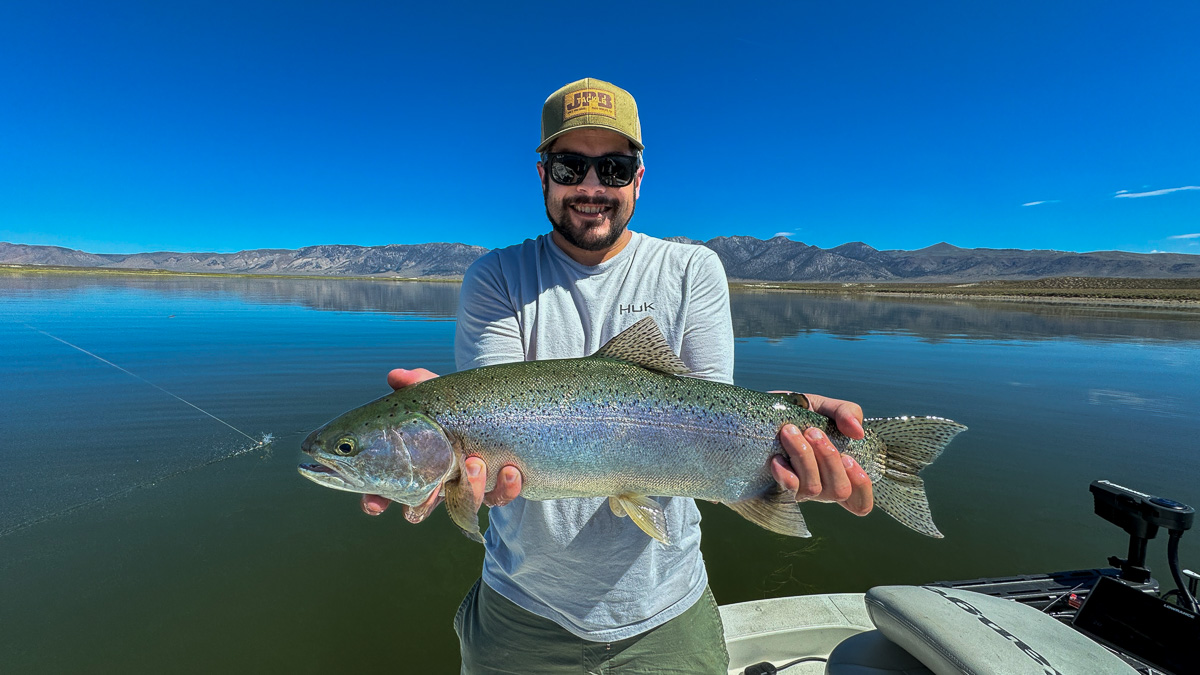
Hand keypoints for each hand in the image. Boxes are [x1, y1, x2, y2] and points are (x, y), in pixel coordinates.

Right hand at [359, 368, 522, 520]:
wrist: (500, 409)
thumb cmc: (458, 407)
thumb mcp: (438, 393)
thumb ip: (416, 383)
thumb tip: (395, 376)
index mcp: (419, 463)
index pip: (388, 489)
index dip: (377, 500)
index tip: (374, 504)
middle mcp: (442, 481)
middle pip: (424, 506)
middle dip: (425, 505)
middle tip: (430, 492)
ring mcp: (469, 487)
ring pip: (466, 503)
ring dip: (470, 489)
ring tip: (475, 463)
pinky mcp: (499, 487)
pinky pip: (502, 496)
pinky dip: (507, 487)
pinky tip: (511, 470)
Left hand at [768, 393, 873, 515]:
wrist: (760, 411)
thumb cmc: (798, 412)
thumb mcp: (824, 406)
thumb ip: (846, 413)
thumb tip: (858, 431)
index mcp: (838, 471)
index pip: (860, 501)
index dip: (861, 487)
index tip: (849, 459)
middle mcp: (821, 486)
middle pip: (839, 490)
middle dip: (829, 458)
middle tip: (813, 432)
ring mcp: (799, 489)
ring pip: (813, 488)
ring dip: (804, 456)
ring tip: (790, 431)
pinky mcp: (776, 487)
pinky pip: (788, 488)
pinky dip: (785, 472)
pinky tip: (776, 456)